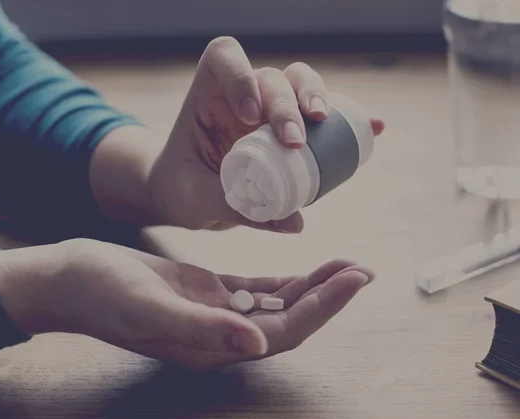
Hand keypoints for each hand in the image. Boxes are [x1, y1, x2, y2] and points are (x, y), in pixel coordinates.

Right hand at [0, 239, 373, 370]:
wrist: (74, 278)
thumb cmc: (103, 294)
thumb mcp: (149, 308)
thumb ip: (203, 329)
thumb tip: (258, 344)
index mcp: (212, 346)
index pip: (284, 331)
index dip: (323, 307)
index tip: (355, 278)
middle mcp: (220, 335)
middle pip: (289, 319)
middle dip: (329, 295)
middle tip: (363, 268)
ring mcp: (214, 313)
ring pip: (276, 304)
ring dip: (311, 285)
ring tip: (344, 264)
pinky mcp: (205, 292)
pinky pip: (254, 290)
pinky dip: (281, 280)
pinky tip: (302, 269)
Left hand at [149, 36, 384, 232]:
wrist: (188, 197)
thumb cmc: (183, 190)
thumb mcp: (197, 200)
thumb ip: (235, 209)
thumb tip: (295, 222)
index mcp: (207, 98)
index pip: (224, 59)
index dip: (240, 75)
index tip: (248, 115)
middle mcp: (242, 95)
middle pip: (272, 77)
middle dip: (286, 103)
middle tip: (293, 141)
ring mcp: (269, 110)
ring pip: (300, 84)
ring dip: (316, 98)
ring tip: (325, 123)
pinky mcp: (289, 128)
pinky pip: (323, 117)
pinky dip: (348, 119)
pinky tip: (373, 128)